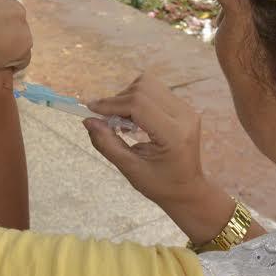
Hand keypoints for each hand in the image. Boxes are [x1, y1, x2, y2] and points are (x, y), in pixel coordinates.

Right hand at [84, 74, 228, 240]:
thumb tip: (88, 120)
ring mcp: (187, 109)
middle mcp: (184, 116)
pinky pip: (154, 91)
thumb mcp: (130, 169)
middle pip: (143, 89)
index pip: (138, 105)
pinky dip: (137, 100)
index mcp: (173, 134)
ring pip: (148, 85)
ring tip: (122, 121)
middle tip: (106, 121)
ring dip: (127, 98)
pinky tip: (134, 120)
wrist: (188, 190)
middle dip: (118, 101)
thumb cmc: (160, 185)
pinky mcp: (184, 107)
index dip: (111, 104)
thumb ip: (107, 144)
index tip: (90, 110)